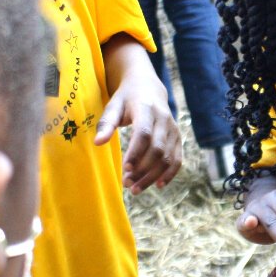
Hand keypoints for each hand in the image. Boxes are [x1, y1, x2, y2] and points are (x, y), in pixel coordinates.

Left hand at [94, 72, 181, 193]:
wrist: (148, 87)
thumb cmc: (126, 99)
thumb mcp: (113, 106)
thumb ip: (106, 124)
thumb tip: (98, 143)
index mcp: (146, 109)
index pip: (144, 134)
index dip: (136, 153)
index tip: (125, 169)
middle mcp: (163, 119)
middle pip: (157, 149)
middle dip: (143, 169)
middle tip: (127, 184)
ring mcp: (173, 129)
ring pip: (167, 157)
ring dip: (153, 176)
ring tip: (136, 189)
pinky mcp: (177, 137)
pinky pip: (178, 158)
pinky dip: (170, 173)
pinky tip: (158, 185)